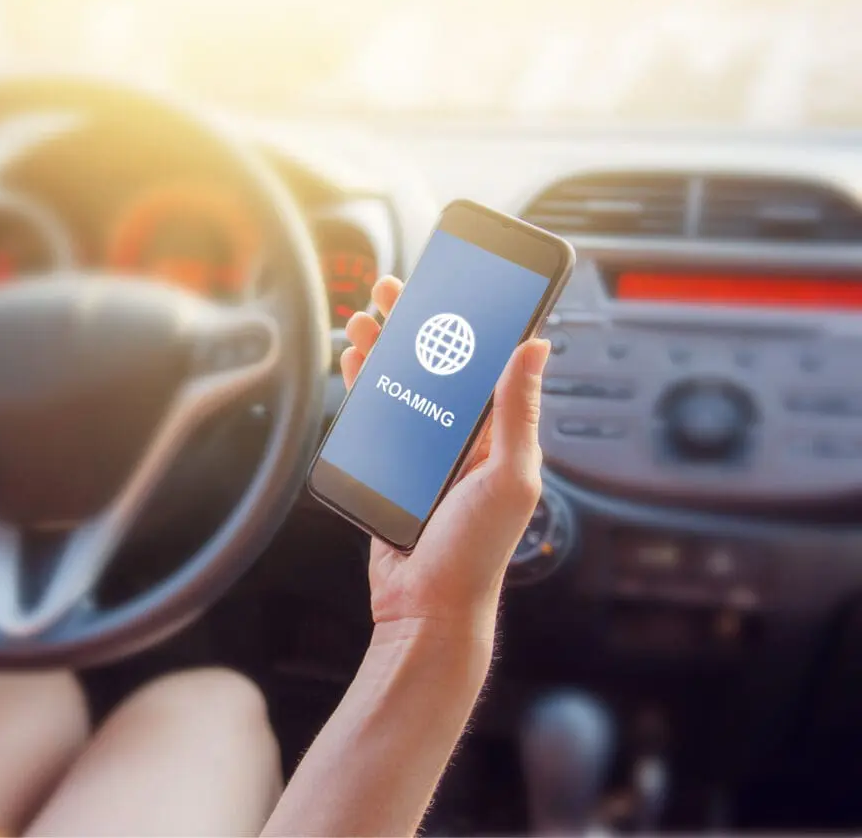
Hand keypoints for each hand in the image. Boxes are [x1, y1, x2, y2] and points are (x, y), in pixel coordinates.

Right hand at [342, 277, 550, 632]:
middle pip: (437, 365)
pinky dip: (365, 385)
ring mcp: (426, 453)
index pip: (487, 362)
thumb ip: (518, 412)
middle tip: (394, 291)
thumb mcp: (509, 478)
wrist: (426, 607)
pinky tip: (356, 363)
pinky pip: (378, 417)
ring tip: (366, 319)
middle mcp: (464, 439)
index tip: (453, 285)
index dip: (468, 321)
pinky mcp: (393, 468)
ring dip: (385, 349)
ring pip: (403, 385)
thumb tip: (536, 347)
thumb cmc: (476, 554)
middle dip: (414, 324)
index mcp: (499, 435)